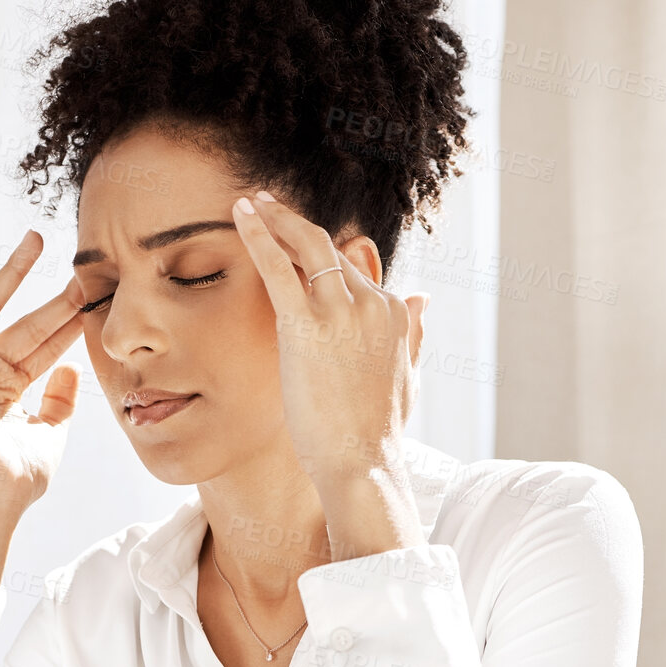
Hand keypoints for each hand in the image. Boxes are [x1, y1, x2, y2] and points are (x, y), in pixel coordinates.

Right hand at [0, 230, 87, 519]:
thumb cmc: (17, 480)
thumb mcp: (50, 434)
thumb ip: (60, 401)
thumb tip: (71, 369)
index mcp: (8, 389)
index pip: (44, 345)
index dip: (69, 323)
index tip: (97, 299)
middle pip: (25, 324)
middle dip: (55, 299)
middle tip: (81, 270)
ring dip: (12, 275)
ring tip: (34, 238)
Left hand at [230, 191, 428, 492]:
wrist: (362, 463)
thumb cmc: (377, 432)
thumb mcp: (406, 376)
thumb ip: (414, 332)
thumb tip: (424, 297)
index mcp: (395, 313)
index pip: (350, 270)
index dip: (318, 255)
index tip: (294, 239)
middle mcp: (372, 303)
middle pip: (328, 249)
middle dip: (293, 223)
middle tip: (266, 205)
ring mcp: (341, 311)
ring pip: (306, 246)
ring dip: (275, 219)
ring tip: (250, 203)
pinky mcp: (306, 324)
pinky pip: (278, 266)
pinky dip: (258, 234)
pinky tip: (240, 214)